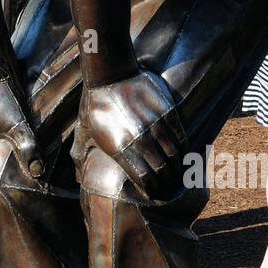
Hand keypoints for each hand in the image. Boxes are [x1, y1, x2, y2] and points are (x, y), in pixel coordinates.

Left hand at [79, 69, 186, 199]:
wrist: (109, 73)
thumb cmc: (95, 103)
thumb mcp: (87, 131)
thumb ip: (90, 153)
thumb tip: (84, 176)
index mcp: (120, 148)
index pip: (144, 179)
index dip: (152, 190)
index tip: (155, 193)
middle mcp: (140, 139)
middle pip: (162, 170)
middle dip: (167, 183)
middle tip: (169, 187)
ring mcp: (155, 125)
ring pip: (174, 155)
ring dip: (178, 168)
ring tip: (178, 174)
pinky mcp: (167, 112)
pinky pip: (180, 136)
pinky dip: (184, 149)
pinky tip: (183, 155)